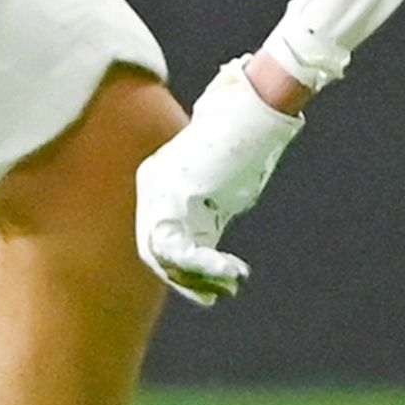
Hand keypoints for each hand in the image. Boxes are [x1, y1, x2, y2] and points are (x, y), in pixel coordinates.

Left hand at [136, 59, 306, 302]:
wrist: (253, 108)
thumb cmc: (245, 132)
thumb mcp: (221, 173)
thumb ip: (209, 196)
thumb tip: (217, 213)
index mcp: (158, 180)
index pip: (157, 235)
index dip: (180, 268)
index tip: (210, 287)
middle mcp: (152, 187)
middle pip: (153, 249)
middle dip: (184, 279)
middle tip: (213, 296)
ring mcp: (159, 191)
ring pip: (164, 254)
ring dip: (196, 278)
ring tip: (227, 287)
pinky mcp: (175, 195)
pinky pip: (179, 247)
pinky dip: (204, 266)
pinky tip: (231, 273)